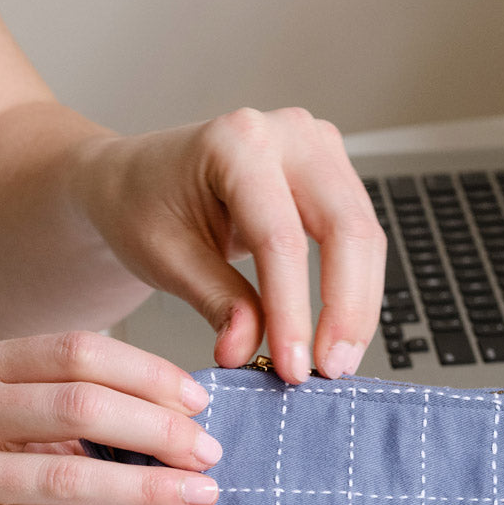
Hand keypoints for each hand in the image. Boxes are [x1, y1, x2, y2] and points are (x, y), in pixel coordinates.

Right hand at [0, 332, 215, 504]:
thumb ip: (65, 414)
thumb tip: (169, 423)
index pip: (77, 352)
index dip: (148, 375)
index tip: (196, 402)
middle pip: (80, 404)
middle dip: (159, 430)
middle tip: (208, 454)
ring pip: (71, 475)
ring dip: (150, 489)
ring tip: (200, 499)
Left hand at [73, 107, 385, 383]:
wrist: (137, 180)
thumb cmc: (143, 205)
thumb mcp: (165, 257)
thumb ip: (216, 301)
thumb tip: (248, 349)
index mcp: (237, 142)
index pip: (281, 239)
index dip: (293, 311)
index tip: (293, 367)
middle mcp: (289, 134)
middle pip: (346, 230)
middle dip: (345, 310)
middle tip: (330, 370)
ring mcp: (319, 149)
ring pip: (366, 237)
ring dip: (357, 307)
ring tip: (335, 361)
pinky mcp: (334, 175)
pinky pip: (361, 238)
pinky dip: (355, 291)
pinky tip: (339, 332)